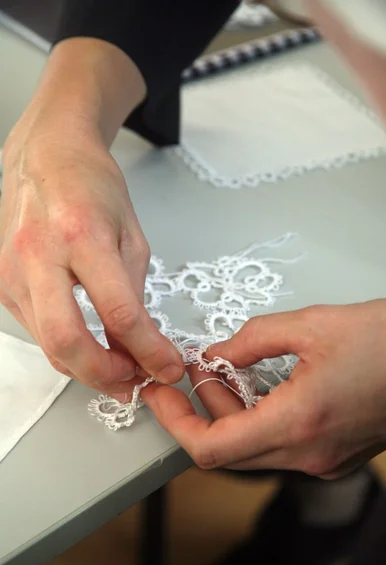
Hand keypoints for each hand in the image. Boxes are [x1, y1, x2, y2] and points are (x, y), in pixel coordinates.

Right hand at [0, 124, 183, 396]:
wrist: (44, 158)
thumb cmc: (93, 189)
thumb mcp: (131, 237)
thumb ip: (133, 295)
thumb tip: (138, 348)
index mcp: (82, 234)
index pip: (118, 312)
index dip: (148, 351)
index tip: (168, 367)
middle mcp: (37, 254)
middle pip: (67, 341)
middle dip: (105, 375)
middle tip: (133, 382)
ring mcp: (10, 271)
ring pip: (47, 345)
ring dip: (86, 367)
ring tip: (118, 368)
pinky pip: (37, 331)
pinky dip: (66, 348)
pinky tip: (89, 345)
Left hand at [144, 300, 385, 478]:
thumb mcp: (310, 324)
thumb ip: (252, 340)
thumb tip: (217, 354)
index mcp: (299, 423)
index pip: (211, 448)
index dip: (175, 423)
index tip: (160, 396)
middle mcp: (308, 454)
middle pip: (227, 448)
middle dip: (203, 408)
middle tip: (198, 368)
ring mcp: (322, 460)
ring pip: (251, 447)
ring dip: (230, 411)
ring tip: (229, 368)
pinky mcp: (332, 454)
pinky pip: (277, 445)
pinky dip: (257, 417)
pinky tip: (260, 384)